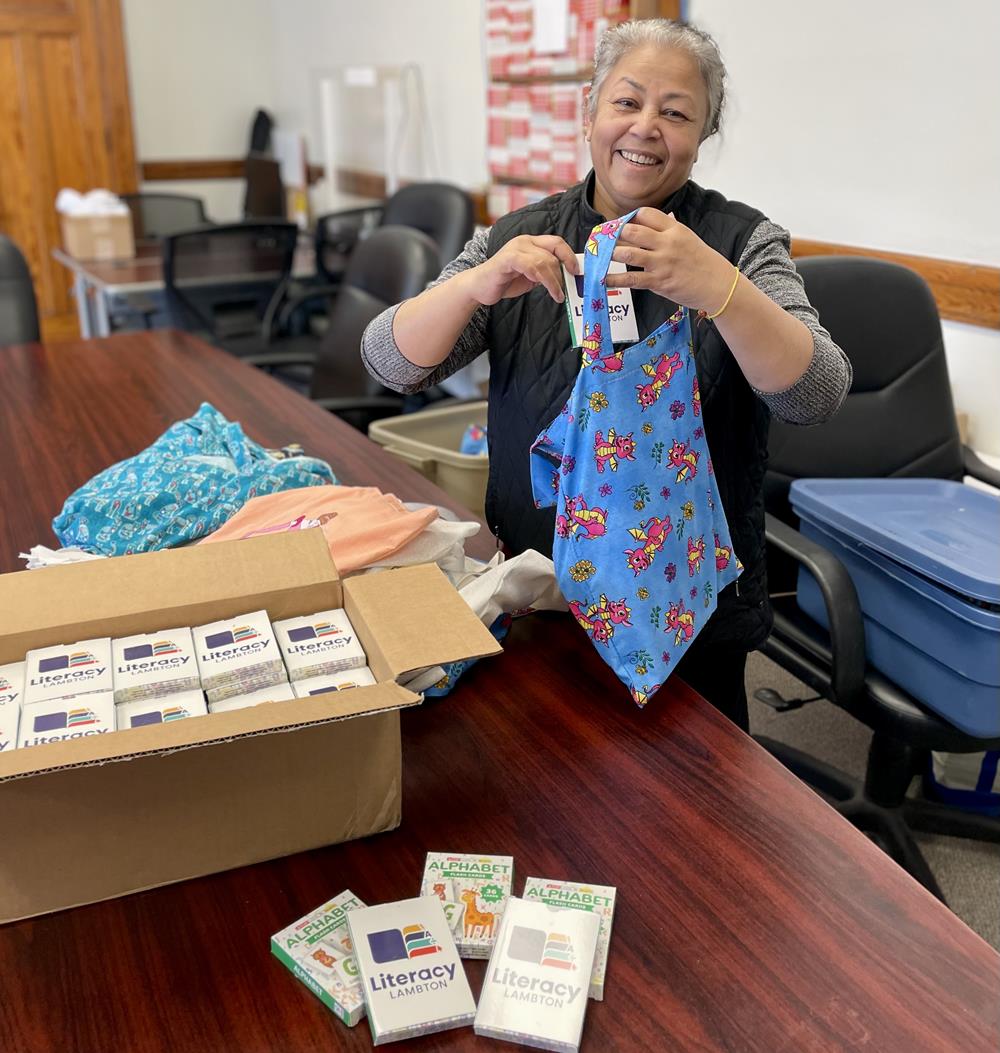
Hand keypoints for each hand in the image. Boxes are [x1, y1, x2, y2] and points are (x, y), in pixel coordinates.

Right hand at [464, 235, 578, 305]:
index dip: (569, 255)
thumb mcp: (531, 277)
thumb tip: (565, 277)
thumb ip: (545, 273)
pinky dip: (545, 280)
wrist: (479, 288)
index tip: (576, 271)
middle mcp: (524, 241)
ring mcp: (515, 248)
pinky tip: (551, 292)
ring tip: (558, 295)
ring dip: (555, 280)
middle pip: (553, 251)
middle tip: (566, 289)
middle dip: (563, 272)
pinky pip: (532, 267)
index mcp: (531, 243)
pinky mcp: (508, 259)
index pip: (556, 242)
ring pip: (545, 260)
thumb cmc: (504, 282)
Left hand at [605, 208, 734, 313]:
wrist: (719, 285)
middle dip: (614, 233)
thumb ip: (670, 230)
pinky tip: (603, 279)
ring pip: (629, 253)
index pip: (646, 214)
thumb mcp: (688, 239)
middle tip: (602, 237)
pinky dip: (615, 279)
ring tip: (599, 255)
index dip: (630, 218)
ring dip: (611, 254)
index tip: (620, 224)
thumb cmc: (703, 263)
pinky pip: (632, 279)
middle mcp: (667, 243)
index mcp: (674, 229)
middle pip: (633, 231)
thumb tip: (654, 220)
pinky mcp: (659, 282)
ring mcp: (662, 263)